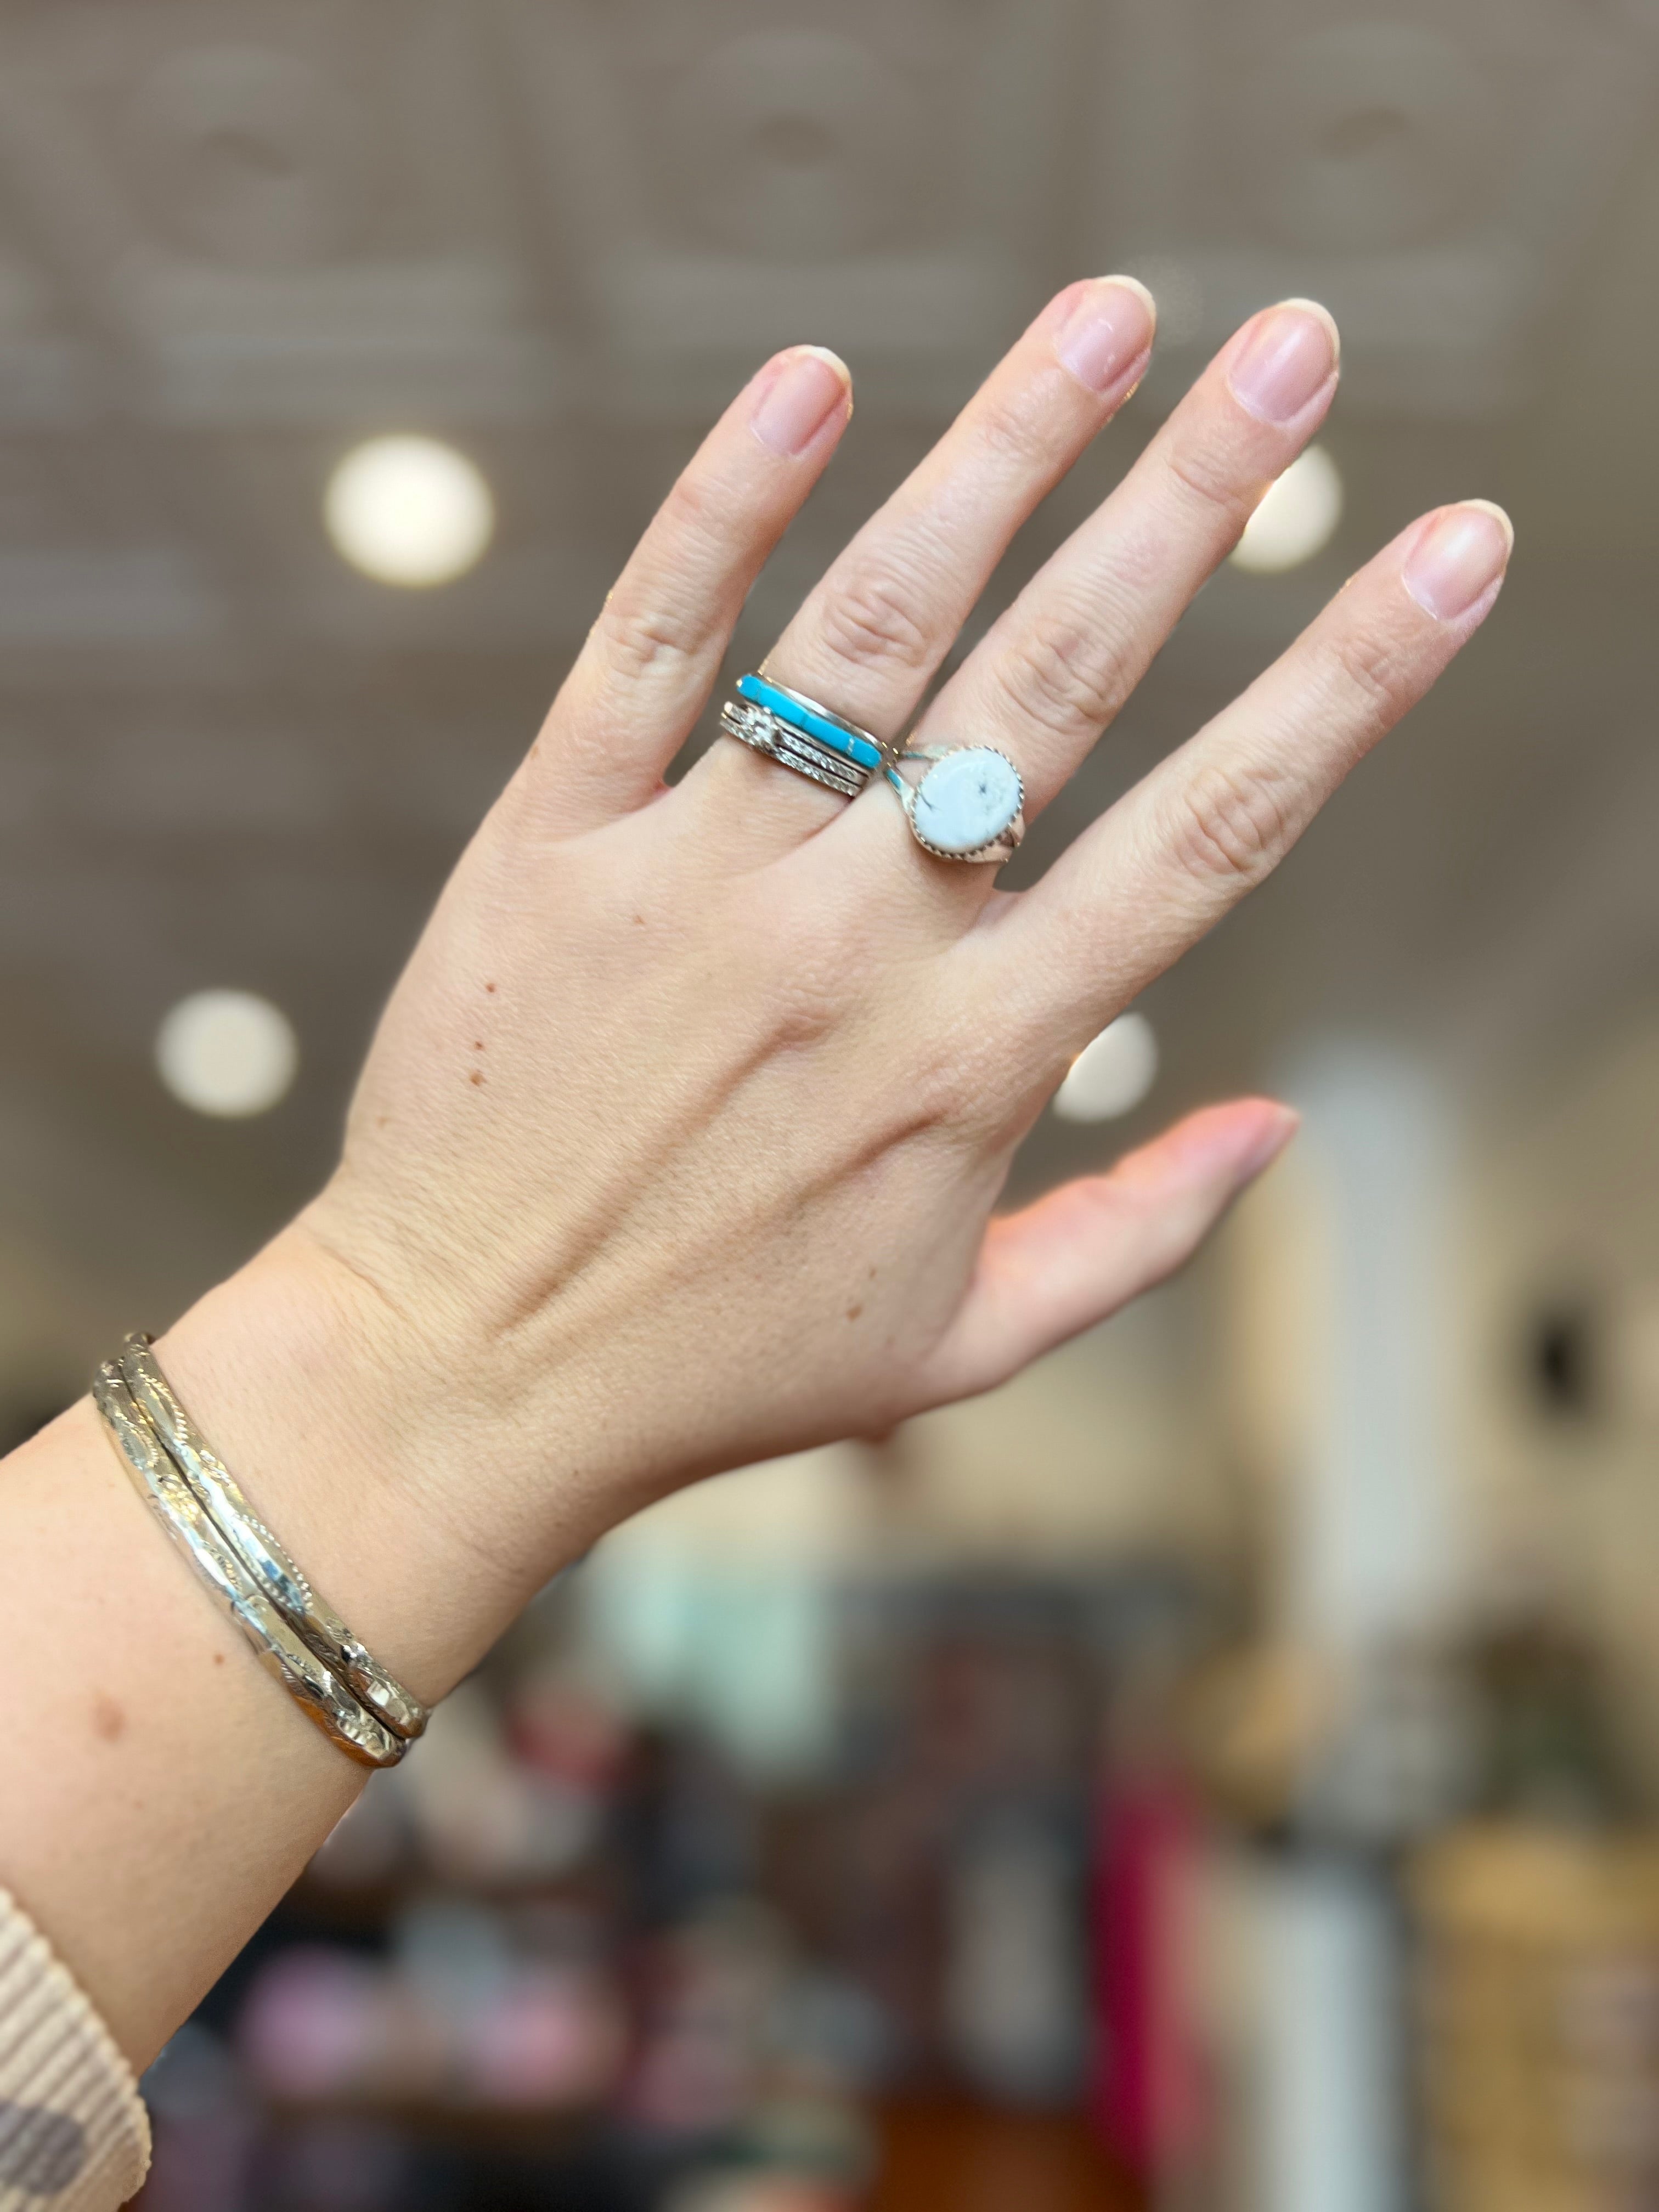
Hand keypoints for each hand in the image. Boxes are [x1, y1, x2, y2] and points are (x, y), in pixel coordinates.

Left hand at [164, 282, 1509, 1693]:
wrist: (460, 1373)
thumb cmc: (720, 1367)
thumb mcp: (959, 1346)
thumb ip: (1135, 1236)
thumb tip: (1276, 1126)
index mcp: (977, 1059)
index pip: (1210, 834)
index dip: (1348, 681)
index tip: (1447, 553)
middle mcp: (853, 946)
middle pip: (1061, 681)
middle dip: (1198, 499)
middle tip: (1296, 352)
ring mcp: (697, 881)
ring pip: (874, 629)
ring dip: (1003, 454)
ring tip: (1108, 317)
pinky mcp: (553, 842)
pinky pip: (648, 644)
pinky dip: (727, 505)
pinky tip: (811, 381)